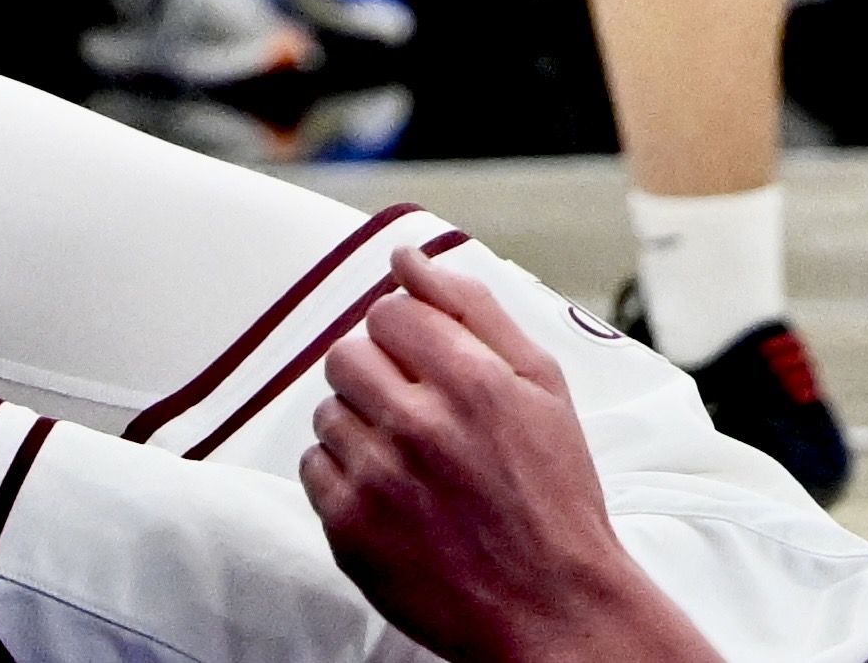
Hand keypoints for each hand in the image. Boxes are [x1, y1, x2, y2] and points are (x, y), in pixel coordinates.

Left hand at [301, 254, 720, 662]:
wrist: (554, 611)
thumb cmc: (554, 498)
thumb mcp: (540, 387)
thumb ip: (471, 308)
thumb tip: (407, 257)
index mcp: (471, 381)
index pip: (389, 312)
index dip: (408, 339)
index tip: (428, 369)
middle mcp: (419, 426)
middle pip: (347, 355)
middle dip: (378, 378)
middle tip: (417, 416)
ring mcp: (378, 480)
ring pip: (328, 412)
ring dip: (361, 430)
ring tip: (412, 466)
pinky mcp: (349, 530)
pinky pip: (313, 469)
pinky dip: (344, 478)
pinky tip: (392, 498)